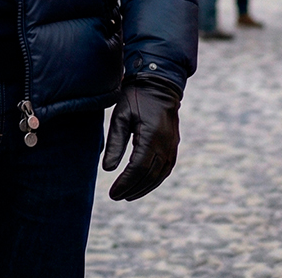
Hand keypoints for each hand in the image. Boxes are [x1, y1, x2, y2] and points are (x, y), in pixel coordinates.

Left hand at [102, 77, 181, 200]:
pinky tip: (143, 184)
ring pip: (160, 175)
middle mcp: (165, 144)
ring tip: (128, 195)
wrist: (158, 84)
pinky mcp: (173, 145)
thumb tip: (108, 169)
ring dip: (144, 187)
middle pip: (150, 175)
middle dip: (133, 188)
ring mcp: (172, 145)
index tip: (113, 193)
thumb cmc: (135, 98)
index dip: (125, 183)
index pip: (138, 169)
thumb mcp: (120, 116)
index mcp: (152, 137)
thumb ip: (115, 143)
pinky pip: (166, 168)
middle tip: (117, 196)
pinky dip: (155, 179)